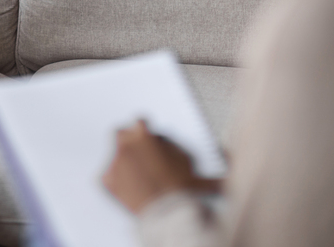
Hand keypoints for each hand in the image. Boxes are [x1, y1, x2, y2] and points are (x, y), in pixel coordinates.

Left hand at [102, 119, 222, 214]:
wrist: (166, 212)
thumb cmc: (180, 189)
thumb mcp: (195, 170)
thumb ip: (198, 159)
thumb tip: (227, 157)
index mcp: (144, 135)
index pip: (140, 121)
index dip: (144, 128)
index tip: (146, 133)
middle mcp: (127, 144)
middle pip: (121, 134)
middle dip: (129, 140)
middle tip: (139, 152)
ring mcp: (116, 161)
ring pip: (114, 154)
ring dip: (122, 160)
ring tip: (134, 172)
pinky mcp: (109, 179)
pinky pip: (107, 176)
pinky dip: (115, 181)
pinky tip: (125, 186)